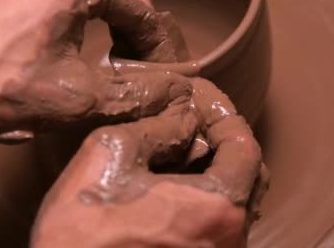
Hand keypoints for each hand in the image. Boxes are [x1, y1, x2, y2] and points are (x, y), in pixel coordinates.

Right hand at [31, 79, 268, 247]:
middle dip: (224, 142)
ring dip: (215, 170)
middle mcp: (229, 239)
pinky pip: (217, 224)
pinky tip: (172, 185)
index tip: (202, 99)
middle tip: (194, 122)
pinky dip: (205, 197)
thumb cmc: (83, 229)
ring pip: (235, 203)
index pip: (245, 148)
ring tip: (179, 150)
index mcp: (218, 208)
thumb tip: (181, 116)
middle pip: (249, 177)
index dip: (224, 115)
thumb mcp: (111, 153)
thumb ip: (157, 127)